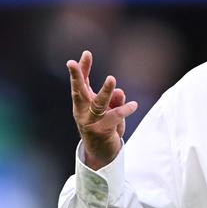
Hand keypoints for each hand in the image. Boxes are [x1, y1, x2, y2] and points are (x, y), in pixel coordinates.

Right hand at [67, 50, 137, 169]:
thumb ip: (114, 99)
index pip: (80, 83)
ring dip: (105, 91)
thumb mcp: (109, 110)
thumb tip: (120, 91)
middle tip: (73, 62)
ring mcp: (90, 121)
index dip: (82, 69)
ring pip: (98, 104)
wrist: (101, 153)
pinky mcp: (101, 130)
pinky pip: (115, 116)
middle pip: (78, 91)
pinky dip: (125, 109)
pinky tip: (134, 105)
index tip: (85, 54)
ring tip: (112, 79)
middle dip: (76, 76)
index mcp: (82, 103)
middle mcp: (82, 111)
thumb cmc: (104, 127)